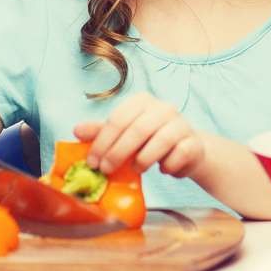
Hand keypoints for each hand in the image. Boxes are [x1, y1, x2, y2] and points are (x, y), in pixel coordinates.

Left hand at [73, 93, 204, 178]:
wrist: (186, 150)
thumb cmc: (150, 140)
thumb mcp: (124, 134)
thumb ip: (102, 131)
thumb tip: (76, 130)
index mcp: (142, 101)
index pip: (118, 118)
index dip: (102, 141)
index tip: (92, 161)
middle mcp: (164, 108)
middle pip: (137, 129)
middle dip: (117, 152)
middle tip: (106, 170)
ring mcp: (181, 124)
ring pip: (160, 141)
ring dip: (143, 160)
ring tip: (135, 169)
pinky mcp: (194, 142)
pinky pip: (178, 155)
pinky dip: (167, 166)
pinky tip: (162, 169)